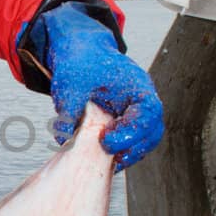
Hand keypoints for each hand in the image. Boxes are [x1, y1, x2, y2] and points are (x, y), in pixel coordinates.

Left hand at [33, 3, 163, 169]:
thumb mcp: (71, 83)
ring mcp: (135, 113)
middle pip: (152, 132)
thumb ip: (69, 110)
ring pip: (144, 140)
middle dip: (133, 149)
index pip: (148, 113)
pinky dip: (120, 152)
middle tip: (108, 155)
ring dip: (128, 154)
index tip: (106, 141)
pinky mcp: (124, 123)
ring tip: (106, 162)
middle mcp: (142, 101)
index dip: (131, 132)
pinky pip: (131, 142)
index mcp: (137, 85)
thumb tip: (63, 139)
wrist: (79, 54)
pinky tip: (101, 158)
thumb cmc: (81, 62)